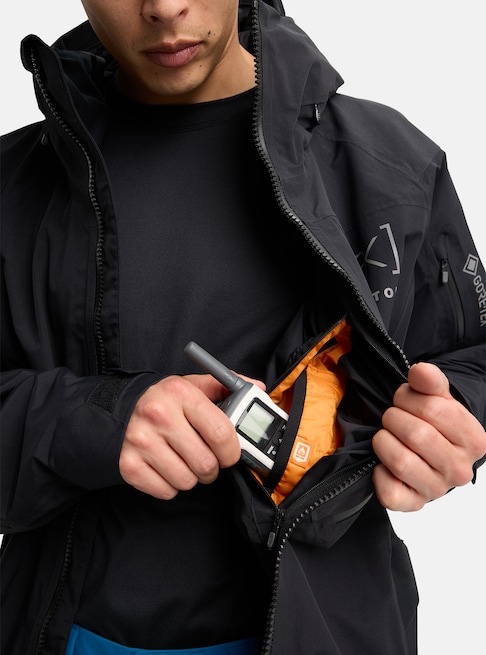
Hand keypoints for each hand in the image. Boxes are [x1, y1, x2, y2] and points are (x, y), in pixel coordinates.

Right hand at [120, 374, 251, 499]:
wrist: (120, 410)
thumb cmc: (166, 401)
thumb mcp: (193, 385)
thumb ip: (227, 386)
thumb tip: (257, 389)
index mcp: (181, 392)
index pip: (222, 433)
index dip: (233, 451)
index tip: (230, 453)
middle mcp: (159, 415)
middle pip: (206, 464)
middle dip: (212, 467)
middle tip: (207, 459)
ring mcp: (141, 441)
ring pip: (187, 481)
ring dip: (191, 477)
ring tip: (184, 460)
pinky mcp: (128, 465)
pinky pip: (166, 491)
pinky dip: (170, 485)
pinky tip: (166, 467)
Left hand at [372, 362, 485, 510]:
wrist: (427, 454)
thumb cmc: (433, 424)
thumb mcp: (436, 398)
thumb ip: (430, 381)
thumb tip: (420, 371)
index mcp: (473, 440)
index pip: (434, 409)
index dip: (408, 398)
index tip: (403, 400)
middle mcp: (460, 470)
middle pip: (416, 434)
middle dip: (394, 418)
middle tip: (392, 417)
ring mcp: (437, 490)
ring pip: (400, 461)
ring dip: (383, 441)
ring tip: (386, 436)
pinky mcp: (413, 504)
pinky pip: (389, 491)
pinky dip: (379, 473)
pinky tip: (384, 464)